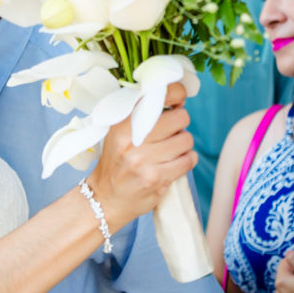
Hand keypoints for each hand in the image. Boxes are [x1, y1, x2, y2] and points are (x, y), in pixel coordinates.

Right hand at [90, 82, 196, 230]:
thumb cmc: (116, 163)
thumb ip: (142, 116)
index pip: (158, 96)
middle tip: (172, 132)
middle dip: (180, 124)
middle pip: (180, 118)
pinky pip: (188, 161)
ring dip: (183, 145)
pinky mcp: (156, 179)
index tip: (179, 99)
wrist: (105, 198)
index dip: (177, 93)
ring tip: (170, 151)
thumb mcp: (118, 134)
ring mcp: (143, 160)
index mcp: (121, 124)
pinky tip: (174, 163)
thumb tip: (179, 100)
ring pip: (186, 140)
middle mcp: (131, 140)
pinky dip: (186, 160)